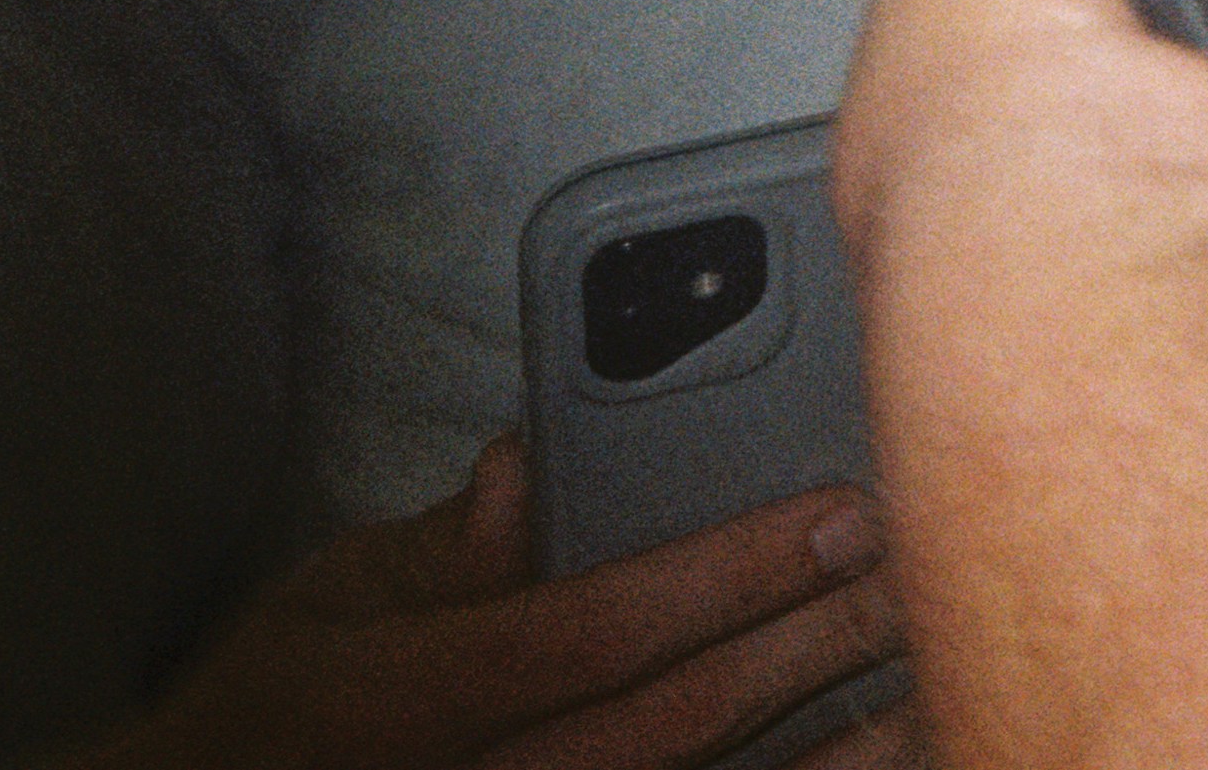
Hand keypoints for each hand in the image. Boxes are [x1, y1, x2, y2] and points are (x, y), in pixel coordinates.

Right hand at [67, 440, 905, 769]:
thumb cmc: (281, 713)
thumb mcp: (325, 606)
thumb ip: (438, 547)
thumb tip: (522, 466)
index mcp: (394, 701)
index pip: (591, 636)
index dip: (725, 578)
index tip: (836, 512)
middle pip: (671, 726)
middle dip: (807, 645)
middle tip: (918, 568)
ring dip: (824, 748)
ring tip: (927, 673)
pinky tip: (876, 755)